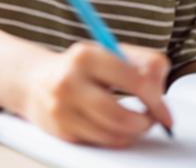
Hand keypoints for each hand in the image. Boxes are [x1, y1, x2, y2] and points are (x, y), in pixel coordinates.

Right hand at [16, 42, 172, 147]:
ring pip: (112, 135)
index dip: (156, 99)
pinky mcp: (61, 131)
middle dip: (145, 123)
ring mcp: (62, 109)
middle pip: (121, 116)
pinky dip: (115, 139)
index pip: (135, 81)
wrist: (33, 81)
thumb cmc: (80, 67)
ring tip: (136, 124)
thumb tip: (160, 85)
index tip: (163, 108)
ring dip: (133, 134)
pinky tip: (115, 128)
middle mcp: (69, 82)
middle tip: (152, 120)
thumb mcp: (110, 52)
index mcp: (86, 56)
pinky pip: (100, 143)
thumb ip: (143, 62)